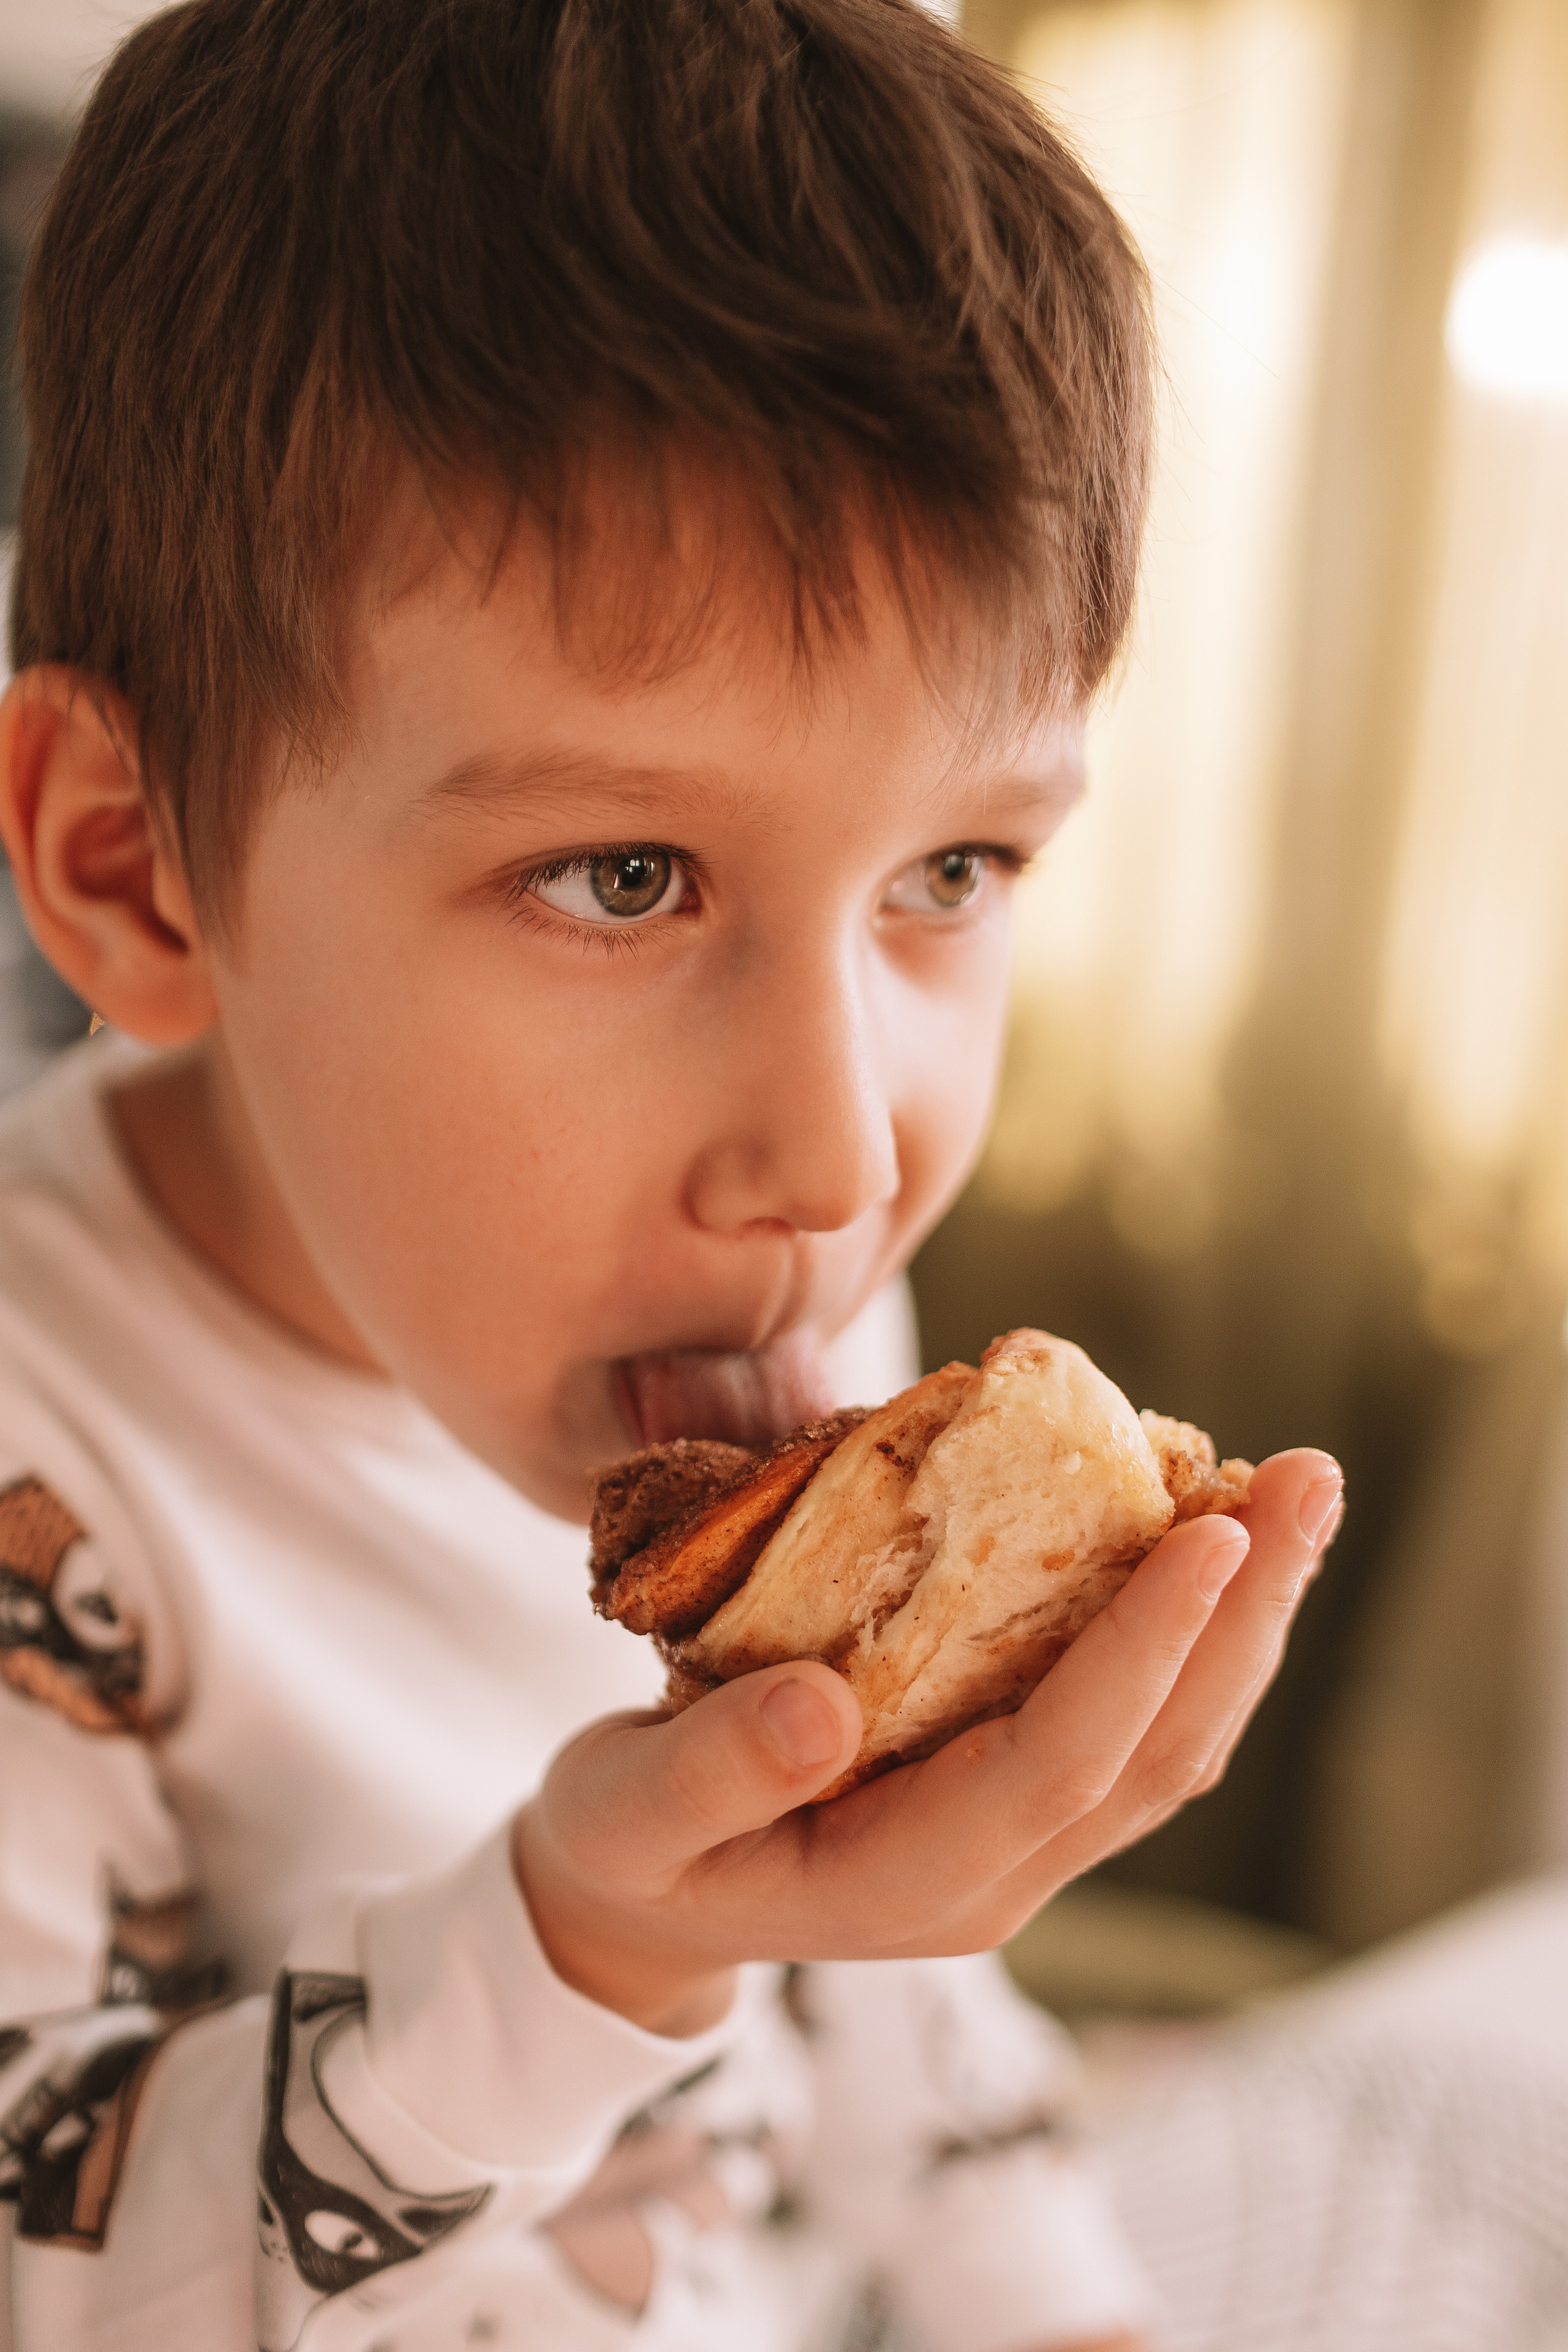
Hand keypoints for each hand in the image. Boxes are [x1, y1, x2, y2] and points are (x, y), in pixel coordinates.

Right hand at [514, 1448, 1340, 2034]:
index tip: (1212, 1533)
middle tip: (1312, 1480)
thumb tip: (823, 1705)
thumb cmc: (629, 1847)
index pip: (1060, 1763)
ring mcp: (1017, 1847)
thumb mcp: (631, 1814)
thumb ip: (715, 1771)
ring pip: (1167, 1742)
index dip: (1142, 1651)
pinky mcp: (1016, 1800)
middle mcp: (994, 1877)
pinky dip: (1185, 1632)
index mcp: (909, 1882)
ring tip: (1298, 1494)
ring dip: (1242, 1623)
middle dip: (1245, 1618)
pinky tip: (1209, 1542)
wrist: (638, 1908)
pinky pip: (1130, 1721)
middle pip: (1156, 1752)